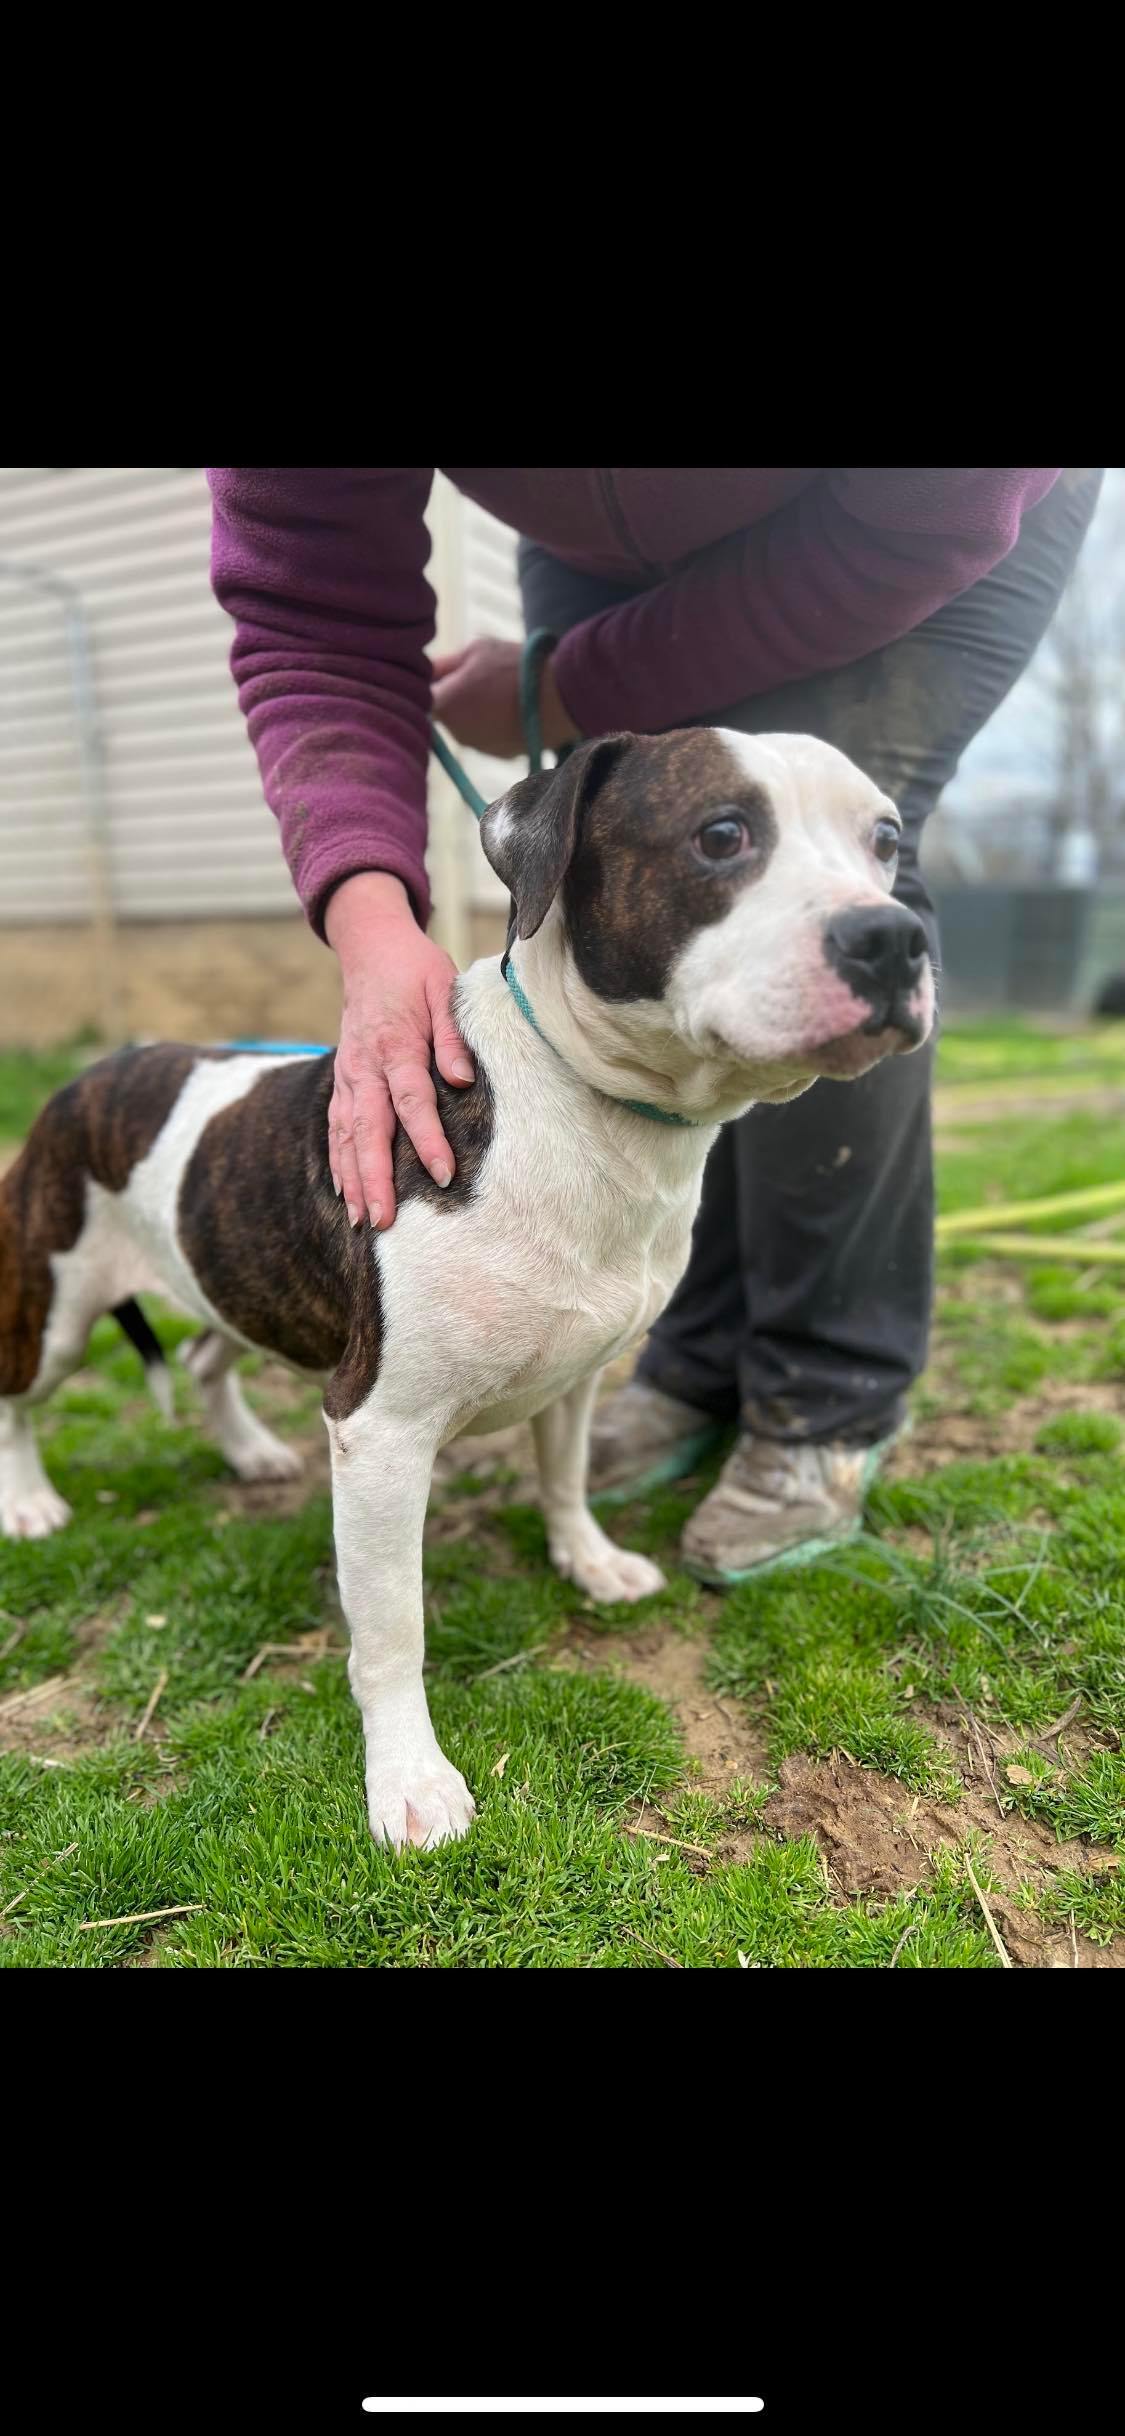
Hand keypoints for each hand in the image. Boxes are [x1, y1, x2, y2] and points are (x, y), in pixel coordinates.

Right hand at [324, 873, 473, 1230]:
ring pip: (346, 1137)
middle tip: (385, 1221)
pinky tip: (346, 1196)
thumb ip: (452, 1036)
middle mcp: (364, 1066)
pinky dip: (339, 1164)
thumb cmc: (415, 970)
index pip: (412, 1100)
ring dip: (353, 1181)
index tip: (444, 1175)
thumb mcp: (444, 989)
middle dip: (376, 1178)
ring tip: (363, 1221)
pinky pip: (336, 1129)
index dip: (428, 1139)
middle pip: (369, 1130)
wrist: (370, 948)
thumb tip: (463, 1079)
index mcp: (395, 1044)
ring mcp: (348, 1076)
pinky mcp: (342, 1081)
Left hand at [432, 636, 579, 757]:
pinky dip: (494, 723)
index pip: (418, 699)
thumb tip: (423, 671)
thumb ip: (444, 665)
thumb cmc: (515, 668)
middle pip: (444, 713)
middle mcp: (456, 732)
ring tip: (501, 690)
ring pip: (466, 725)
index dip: (429, 685)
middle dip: (454, 697)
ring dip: (475, 710)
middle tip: (479, 675)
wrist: (559, 698)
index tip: (443, 673)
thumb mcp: (476, 651)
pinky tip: (513, 707)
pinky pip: (486, 735)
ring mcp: (477, 746)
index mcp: (444, 704)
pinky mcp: (497, 754)